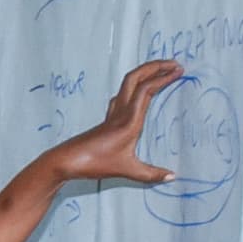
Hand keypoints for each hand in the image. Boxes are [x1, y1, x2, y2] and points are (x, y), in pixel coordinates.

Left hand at [49, 58, 182, 187]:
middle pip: (135, 77)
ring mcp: (112, 113)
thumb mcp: (126, 170)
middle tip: (174, 64)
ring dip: (145, 73)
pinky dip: (135, 86)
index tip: (179, 71)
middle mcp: (120, 112)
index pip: (147, 89)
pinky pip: (123, 95)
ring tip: (162, 71)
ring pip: (128, 84)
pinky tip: (140, 91)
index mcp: (129, 120)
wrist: (63, 161)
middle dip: (155, 66)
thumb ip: (150, 174)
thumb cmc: (92, 163)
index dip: (163, 77)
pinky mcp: (107, 119)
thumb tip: (173, 177)